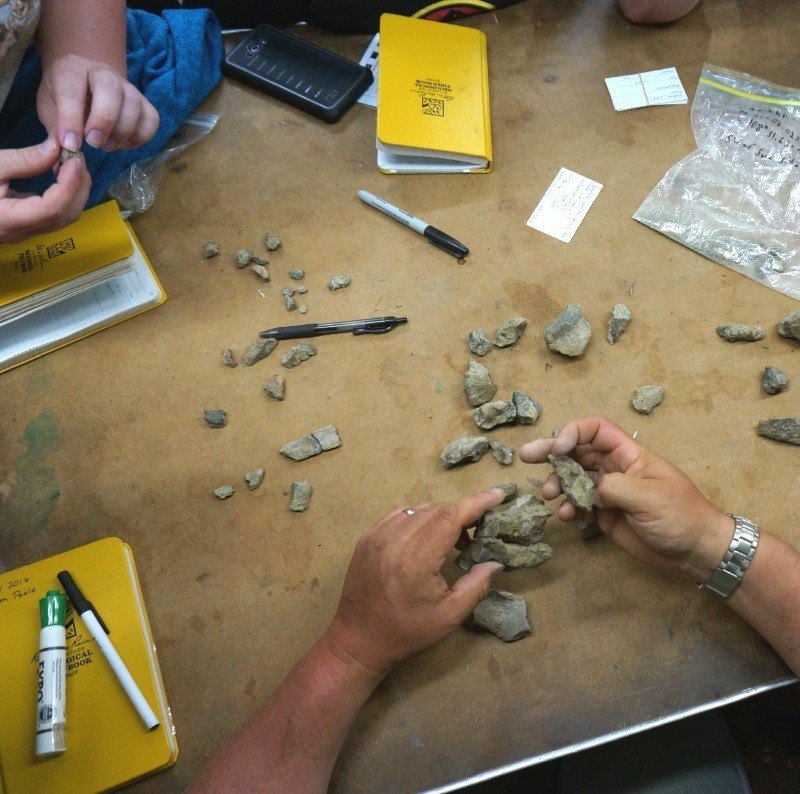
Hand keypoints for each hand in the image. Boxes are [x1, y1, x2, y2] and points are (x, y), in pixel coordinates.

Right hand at [0, 138, 91, 242]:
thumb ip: (24, 160)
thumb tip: (56, 148)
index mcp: (8, 220)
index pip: (53, 208)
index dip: (70, 183)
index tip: (75, 158)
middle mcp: (21, 231)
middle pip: (66, 215)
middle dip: (79, 186)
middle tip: (76, 156)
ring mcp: (25, 231)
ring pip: (65, 217)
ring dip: (75, 190)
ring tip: (70, 162)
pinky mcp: (27, 225)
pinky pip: (56, 214)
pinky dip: (66, 195)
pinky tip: (60, 174)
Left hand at [37, 55, 158, 152]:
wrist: (85, 82)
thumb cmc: (63, 97)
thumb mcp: (48, 108)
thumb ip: (55, 129)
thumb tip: (62, 156)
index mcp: (71, 71)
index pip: (72, 92)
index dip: (71, 121)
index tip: (71, 145)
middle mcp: (102, 73)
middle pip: (111, 92)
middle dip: (103, 122)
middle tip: (94, 144)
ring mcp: (127, 86)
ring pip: (134, 107)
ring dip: (122, 133)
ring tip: (107, 146)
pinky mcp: (144, 102)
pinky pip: (151, 119)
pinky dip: (141, 137)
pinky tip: (124, 144)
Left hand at [323, 489, 506, 676]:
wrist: (358, 638)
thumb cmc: (406, 631)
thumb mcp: (449, 616)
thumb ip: (476, 585)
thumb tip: (495, 561)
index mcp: (414, 560)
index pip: (450, 517)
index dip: (476, 502)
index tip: (498, 494)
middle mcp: (393, 540)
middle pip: (437, 509)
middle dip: (463, 511)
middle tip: (481, 527)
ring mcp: (376, 535)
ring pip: (418, 509)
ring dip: (442, 515)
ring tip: (456, 537)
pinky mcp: (367, 536)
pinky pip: (401, 514)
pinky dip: (420, 518)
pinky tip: (428, 536)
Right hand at [519, 416, 732, 580]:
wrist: (694, 550)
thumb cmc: (680, 515)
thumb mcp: (648, 496)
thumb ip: (613, 487)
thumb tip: (589, 490)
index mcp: (628, 454)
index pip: (596, 430)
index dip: (574, 432)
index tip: (559, 448)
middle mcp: (614, 468)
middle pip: (577, 452)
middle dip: (551, 452)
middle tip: (527, 455)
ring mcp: (608, 492)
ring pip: (573, 479)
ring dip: (558, 483)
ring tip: (549, 495)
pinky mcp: (604, 515)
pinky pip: (578, 505)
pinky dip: (568, 508)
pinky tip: (565, 515)